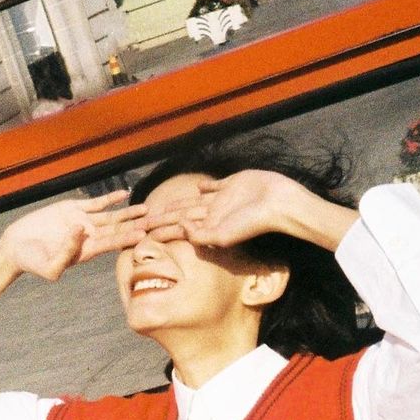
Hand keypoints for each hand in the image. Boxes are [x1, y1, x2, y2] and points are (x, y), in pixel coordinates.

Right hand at [0, 191, 147, 280]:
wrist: (17, 247)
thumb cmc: (33, 262)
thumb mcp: (49, 266)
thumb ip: (67, 252)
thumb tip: (81, 229)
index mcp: (86, 251)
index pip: (111, 244)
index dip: (126, 238)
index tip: (142, 235)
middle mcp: (89, 236)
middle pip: (118, 229)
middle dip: (136, 226)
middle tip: (156, 222)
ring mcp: (83, 222)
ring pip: (111, 216)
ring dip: (128, 212)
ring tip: (147, 208)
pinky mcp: (73, 209)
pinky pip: (96, 203)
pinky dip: (109, 198)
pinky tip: (124, 193)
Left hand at [143, 170, 357, 252]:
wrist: (278, 203)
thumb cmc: (252, 223)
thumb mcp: (223, 235)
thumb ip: (200, 235)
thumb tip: (181, 230)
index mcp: (208, 226)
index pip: (178, 230)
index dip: (160, 231)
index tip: (142, 234)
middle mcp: (212, 214)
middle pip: (181, 216)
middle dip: (162, 219)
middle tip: (142, 220)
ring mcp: (222, 199)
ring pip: (192, 202)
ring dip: (177, 204)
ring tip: (161, 205)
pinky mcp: (232, 184)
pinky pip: (214, 186)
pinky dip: (204, 187)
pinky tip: (196, 187)